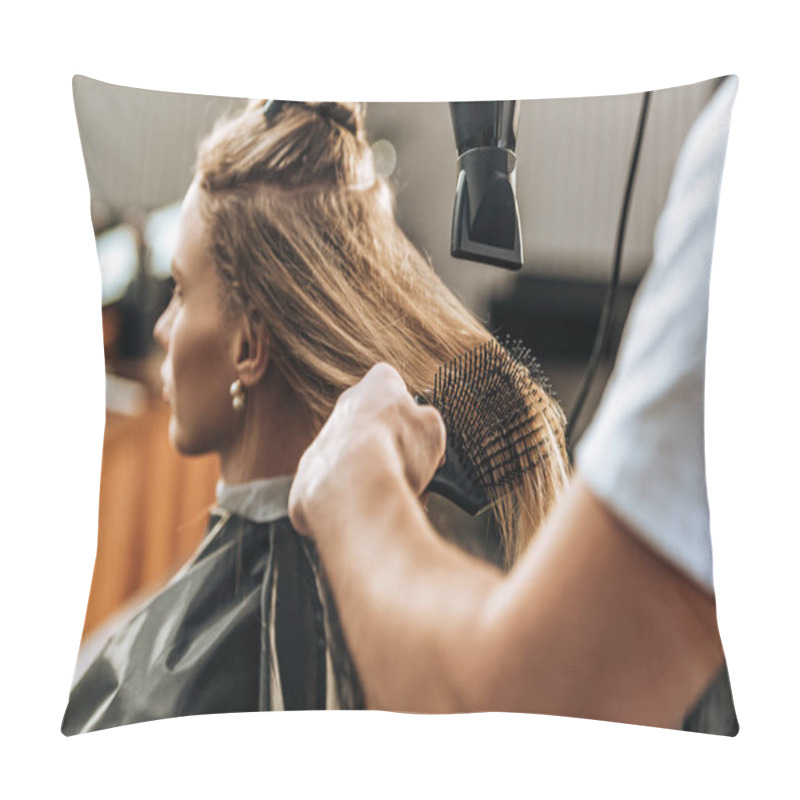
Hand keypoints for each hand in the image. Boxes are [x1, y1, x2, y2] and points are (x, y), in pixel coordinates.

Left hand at [289, 363, 445, 537]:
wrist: (355, 487)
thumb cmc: (397, 450)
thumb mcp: (434, 429)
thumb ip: (427, 424)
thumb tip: (422, 432)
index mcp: (377, 385)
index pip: (393, 385)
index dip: (408, 411)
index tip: (419, 434)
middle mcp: (344, 407)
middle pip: (374, 426)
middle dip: (393, 450)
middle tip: (412, 473)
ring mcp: (323, 441)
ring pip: (356, 461)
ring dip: (374, 478)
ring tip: (395, 498)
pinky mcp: (309, 477)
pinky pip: (336, 489)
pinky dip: (352, 501)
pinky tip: (369, 510)